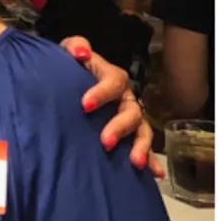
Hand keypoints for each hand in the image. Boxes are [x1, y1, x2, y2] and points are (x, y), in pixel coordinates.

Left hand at [59, 36, 161, 177]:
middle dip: (119, 127)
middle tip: (104, 141)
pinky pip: (144, 148)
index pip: (114, 82)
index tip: (84, 105)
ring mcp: (129, 118)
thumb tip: (82, 53)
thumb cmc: (69, 70)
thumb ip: (75, 47)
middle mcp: (125, 99)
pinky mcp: (127, 136)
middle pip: (131, 111)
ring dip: (140, 146)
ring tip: (135, 162)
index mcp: (112, 78)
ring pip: (141, 131)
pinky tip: (154, 174)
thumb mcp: (68, 54)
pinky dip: (151, 160)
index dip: (102, 92)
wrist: (66, 87)